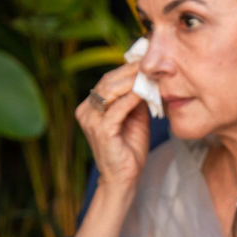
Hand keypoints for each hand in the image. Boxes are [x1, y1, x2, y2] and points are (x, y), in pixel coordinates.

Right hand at [75, 62, 149, 192]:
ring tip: (151, 73)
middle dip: (131, 71)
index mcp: (90, 107)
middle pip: (108, 82)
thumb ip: (137, 99)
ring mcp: (91, 120)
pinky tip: (146, 91)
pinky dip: (133, 98)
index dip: (127, 69)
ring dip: (132, 81)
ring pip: (111, 91)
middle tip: (151, 61)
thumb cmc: (130, 149)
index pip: (108, 80)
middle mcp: (86, 111)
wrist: (124, 178)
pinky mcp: (101, 130)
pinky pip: (118, 108)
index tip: (147, 59)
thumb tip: (148, 78)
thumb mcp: (135, 118)